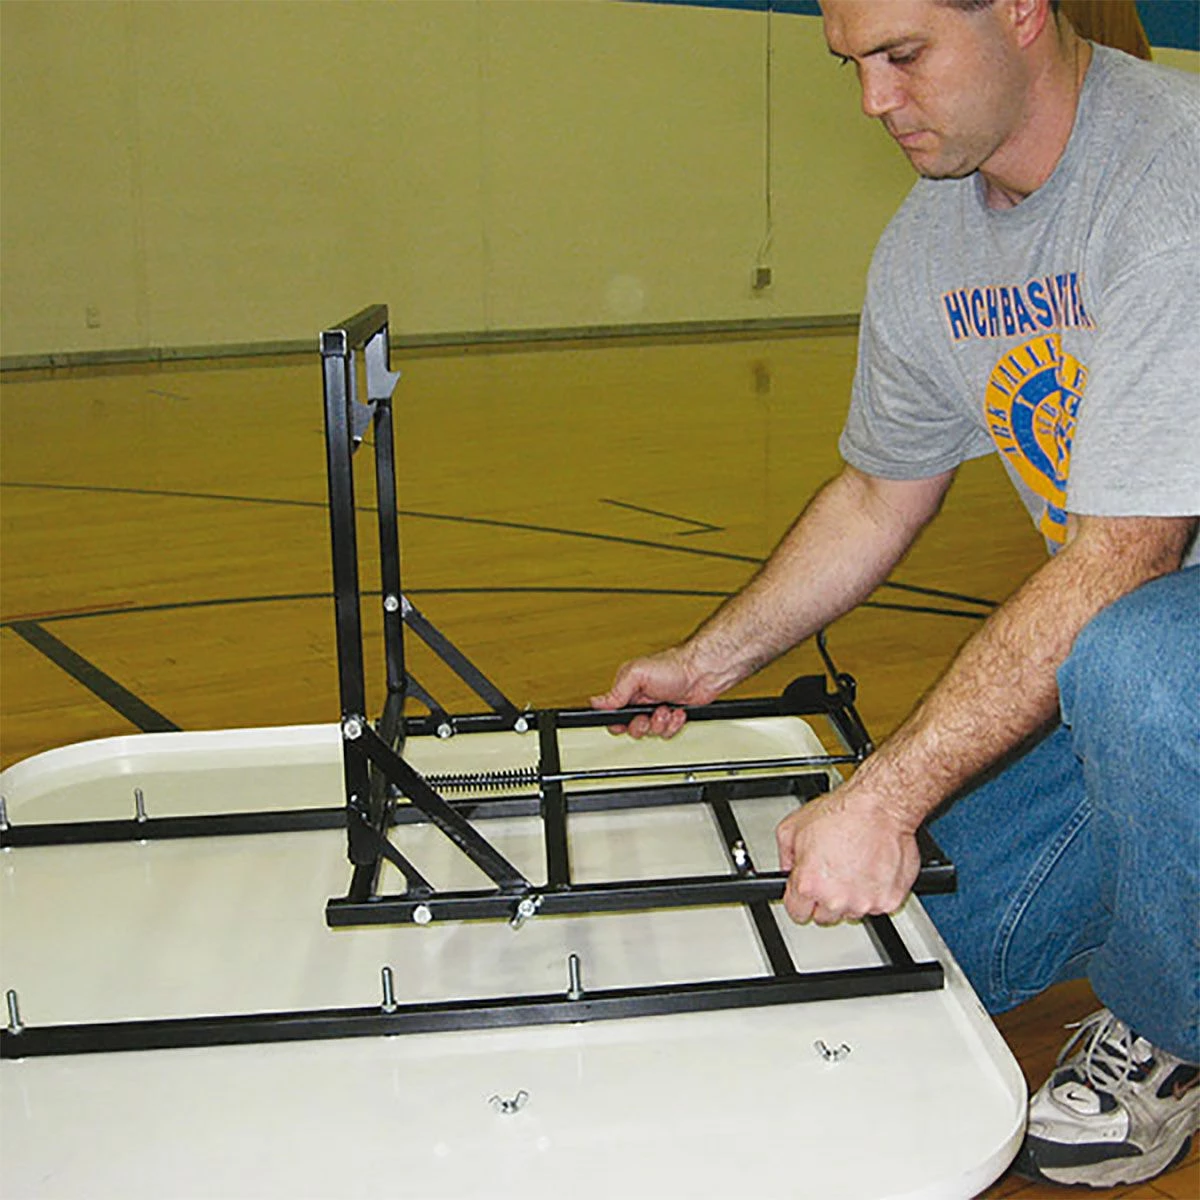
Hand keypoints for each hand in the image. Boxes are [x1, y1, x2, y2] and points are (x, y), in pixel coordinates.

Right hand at [589, 645, 719, 737]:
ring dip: (660, 724)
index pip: (613, 713)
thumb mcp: (638, 674)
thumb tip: (596, 702)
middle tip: (650, 715)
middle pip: (632, 727)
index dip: (619, 722)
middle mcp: (640, 699)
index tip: (627, 722)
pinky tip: (676, 712)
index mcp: (628, 688)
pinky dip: (673, 725)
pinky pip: (666, 732)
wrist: (703, 672)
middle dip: (643, 724)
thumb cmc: (674, 666)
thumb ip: (616, 691)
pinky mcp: (671, 716)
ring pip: (650, 732)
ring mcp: (656, 708)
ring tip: (667, 710)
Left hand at [774, 785, 919, 924]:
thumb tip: (787, 870)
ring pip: (851, 911)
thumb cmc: (842, 813)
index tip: (805, 894)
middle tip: (832, 872)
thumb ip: (785, 857)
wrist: (880, 807)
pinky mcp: (888, 901)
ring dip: (851, 896)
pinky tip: (871, 868)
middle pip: (825, 916)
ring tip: (853, 865)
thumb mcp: (793, 827)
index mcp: (809, 884)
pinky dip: (874, 891)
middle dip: (825, 898)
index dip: (800, 901)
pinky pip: (876, 905)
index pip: (797, 912)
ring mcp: (864, 903)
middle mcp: (836, 899)